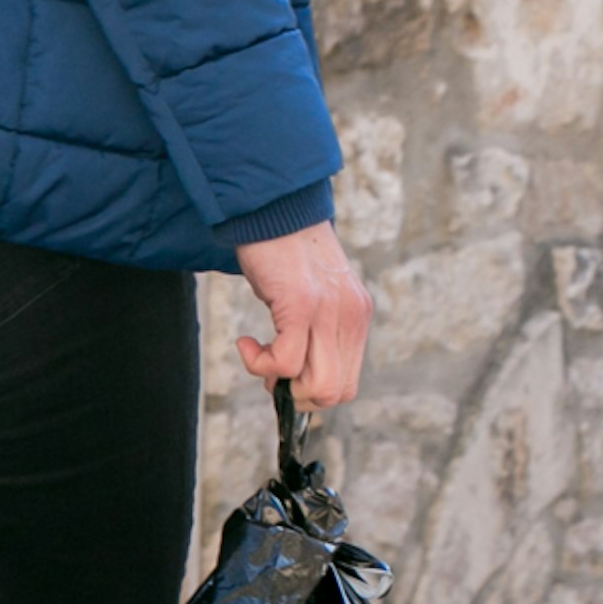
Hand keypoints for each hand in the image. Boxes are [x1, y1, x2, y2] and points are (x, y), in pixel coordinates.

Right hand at [234, 222, 370, 410]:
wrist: (272, 209)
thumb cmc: (282, 252)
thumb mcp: (312, 294)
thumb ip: (316, 328)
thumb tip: (293, 371)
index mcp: (356, 317)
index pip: (346, 384)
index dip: (309, 390)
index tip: (283, 372)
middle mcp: (350, 317)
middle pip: (334, 392)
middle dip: (294, 395)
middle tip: (268, 370)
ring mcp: (330, 312)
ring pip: (316, 385)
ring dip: (278, 382)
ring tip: (258, 353)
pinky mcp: (302, 305)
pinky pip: (285, 362)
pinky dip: (258, 363)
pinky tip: (246, 342)